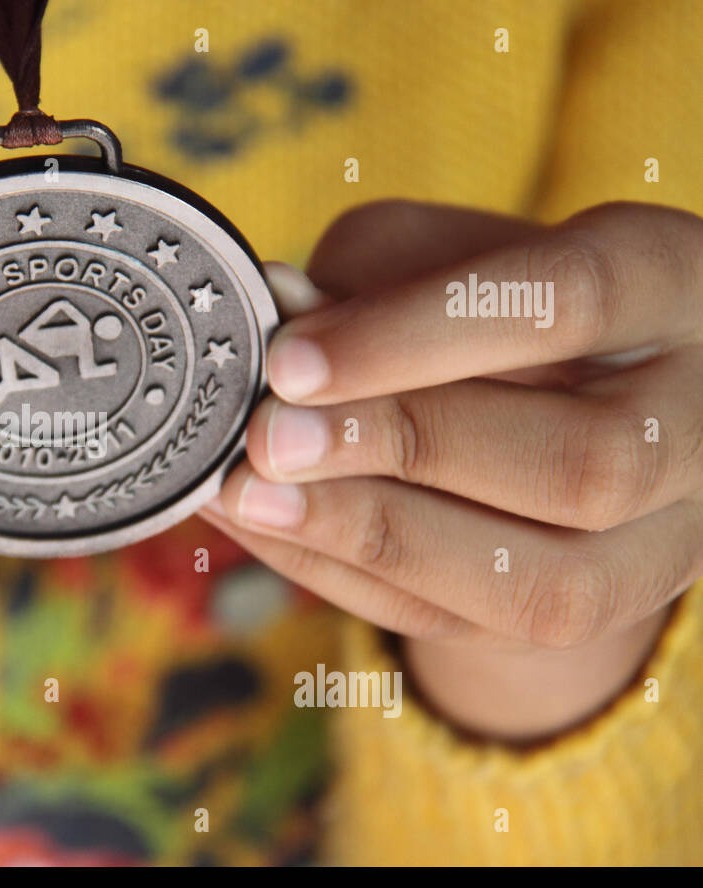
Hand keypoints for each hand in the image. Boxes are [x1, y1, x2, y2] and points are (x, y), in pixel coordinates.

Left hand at [205, 201, 702, 739]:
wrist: (587, 416)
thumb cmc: (509, 309)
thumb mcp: (462, 251)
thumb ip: (384, 267)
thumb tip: (284, 306)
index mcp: (678, 289)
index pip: (570, 300)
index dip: (421, 333)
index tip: (291, 358)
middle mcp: (702, 427)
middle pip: (579, 461)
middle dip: (402, 447)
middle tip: (267, 436)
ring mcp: (659, 544)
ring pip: (536, 580)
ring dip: (367, 536)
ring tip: (245, 493)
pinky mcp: (582, 620)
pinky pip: (461, 622)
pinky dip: (341, 575)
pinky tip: (260, 528)